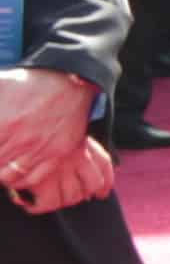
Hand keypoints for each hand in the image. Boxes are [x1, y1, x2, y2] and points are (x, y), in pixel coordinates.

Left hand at [0, 63, 89, 206]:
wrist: (69, 82)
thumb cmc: (29, 83)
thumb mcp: (0, 86)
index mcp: (3, 122)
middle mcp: (20, 139)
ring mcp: (39, 148)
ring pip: (8, 176)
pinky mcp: (56, 154)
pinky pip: (32, 178)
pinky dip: (18, 181)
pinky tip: (13, 174)